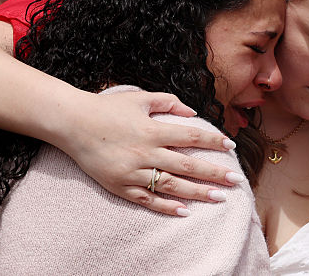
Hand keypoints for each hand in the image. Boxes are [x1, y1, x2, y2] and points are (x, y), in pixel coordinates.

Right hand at [60, 89, 240, 215]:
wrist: (72, 123)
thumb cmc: (108, 108)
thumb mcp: (141, 97)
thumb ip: (168, 103)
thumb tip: (192, 112)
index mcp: (153, 129)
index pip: (191, 136)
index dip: (213, 141)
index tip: (231, 147)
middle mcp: (146, 152)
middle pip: (187, 165)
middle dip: (214, 173)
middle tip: (236, 180)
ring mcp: (133, 172)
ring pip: (172, 185)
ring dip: (197, 193)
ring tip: (219, 198)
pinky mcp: (120, 186)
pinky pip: (147, 199)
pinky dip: (166, 206)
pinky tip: (184, 211)